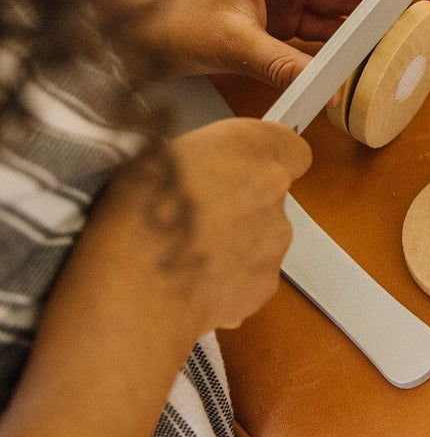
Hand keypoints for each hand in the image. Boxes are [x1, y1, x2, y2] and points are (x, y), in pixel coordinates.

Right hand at [88, 118, 311, 337]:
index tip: (253, 168)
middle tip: (195, 217)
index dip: (274, 159)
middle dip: (241, 205)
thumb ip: (203, 160)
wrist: (132, 289)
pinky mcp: (265, 284)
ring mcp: (273, 241)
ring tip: (185, 254)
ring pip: (262, 238)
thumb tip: (201, 167)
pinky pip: (251, 278)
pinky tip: (191, 284)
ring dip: (234, 244)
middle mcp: (271, 190)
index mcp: (248, 147)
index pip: (292, 149)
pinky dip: (229, 282)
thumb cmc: (130, 219)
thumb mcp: (155, 157)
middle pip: (270, 196)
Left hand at [135, 0, 429, 94]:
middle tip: (429, 11)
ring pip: (334, 4)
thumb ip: (283, 64)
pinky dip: (335, 43)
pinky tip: (357, 59)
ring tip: (400, 40)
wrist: (115, 29)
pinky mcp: (266, 16)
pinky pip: (313, 27)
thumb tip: (327, 89)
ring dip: (364, 24)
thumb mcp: (229, 42)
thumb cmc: (162, 18)